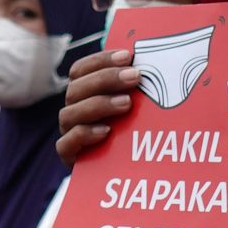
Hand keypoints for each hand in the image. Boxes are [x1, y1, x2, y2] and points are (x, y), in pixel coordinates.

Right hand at [57, 50, 140, 165]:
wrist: (124, 170)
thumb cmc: (133, 133)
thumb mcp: (137, 108)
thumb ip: (138, 88)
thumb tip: (161, 63)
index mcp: (83, 93)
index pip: (81, 69)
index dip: (101, 60)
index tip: (128, 56)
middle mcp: (73, 110)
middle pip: (75, 88)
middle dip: (106, 79)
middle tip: (135, 77)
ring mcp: (68, 133)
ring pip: (69, 114)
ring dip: (98, 104)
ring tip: (127, 104)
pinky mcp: (69, 156)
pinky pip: (66, 143)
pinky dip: (84, 134)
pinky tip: (107, 131)